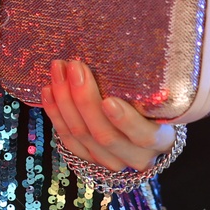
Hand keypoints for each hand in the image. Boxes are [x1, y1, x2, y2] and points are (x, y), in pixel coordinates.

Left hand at [41, 58, 175, 173]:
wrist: (146, 127)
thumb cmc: (154, 102)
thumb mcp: (158, 94)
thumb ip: (145, 82)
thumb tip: (124, 48)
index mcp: (160, 140)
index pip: (143, 135)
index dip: (124, 120)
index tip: (108, 100)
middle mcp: (136, 157)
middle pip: (104, 134)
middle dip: (85, 99)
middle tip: (75, 66)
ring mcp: (110, 161)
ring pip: (82, 135)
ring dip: (65, 101)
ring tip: (58, 71)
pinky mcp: (89, 159)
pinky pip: (67, 139)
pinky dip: (56, 114)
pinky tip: (48, 91)